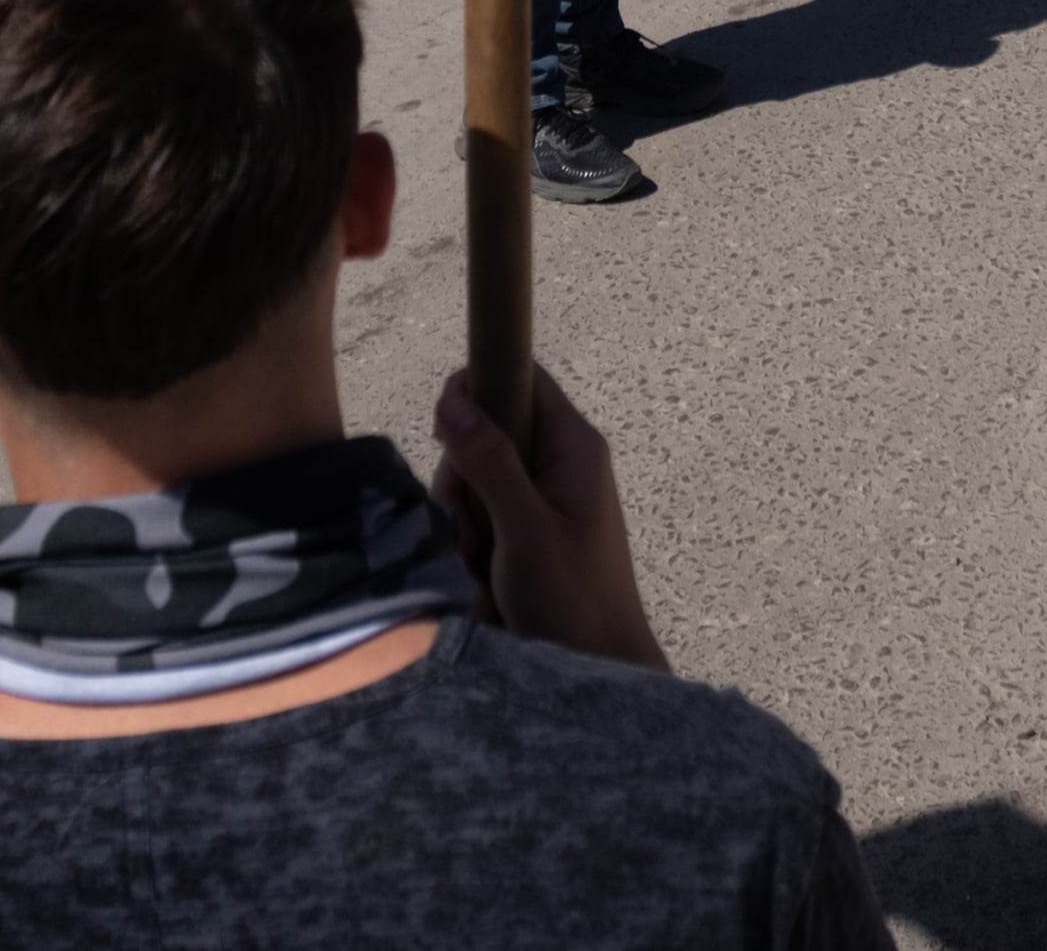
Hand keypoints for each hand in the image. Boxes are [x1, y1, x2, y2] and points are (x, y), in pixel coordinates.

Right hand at [431, 364, 667, 673]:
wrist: (601, 670)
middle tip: (471, 531)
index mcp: (573, 445)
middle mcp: (561, 463)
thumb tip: (452, 396)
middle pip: (486, 434)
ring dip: (465, 523)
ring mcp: (546, 499)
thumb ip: (489, 461)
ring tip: (482, 567)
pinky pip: (485, 519)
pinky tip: (484, 582)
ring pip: (477, 482)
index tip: (445, 435)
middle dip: (464, 483)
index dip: (476, 391)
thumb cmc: (572, 601)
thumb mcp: (524, 529)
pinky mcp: (532, 533)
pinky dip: (475, 547)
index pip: (519, 376)